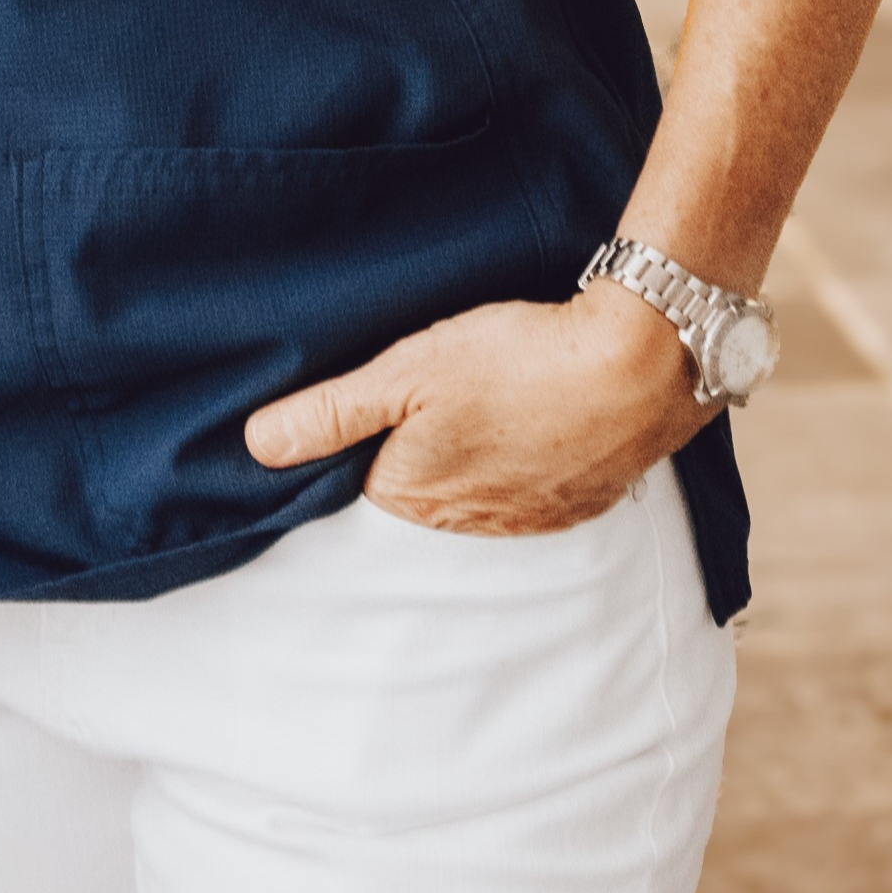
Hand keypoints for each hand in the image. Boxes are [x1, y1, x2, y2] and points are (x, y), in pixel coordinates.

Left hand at [241, 280, 704, 535]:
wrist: (637, 368)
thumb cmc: (513, 362)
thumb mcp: (405, 372)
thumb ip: (331, 412)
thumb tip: (254, 446)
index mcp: (412, 498)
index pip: (355, 488)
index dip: (348, 449)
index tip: (353, 413)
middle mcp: (465, 530)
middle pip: (414, 496)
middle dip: (407, 458)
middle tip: (418, 403)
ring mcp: (525, 523)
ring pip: (472, 497)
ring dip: (466, 462)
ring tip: (472, 410)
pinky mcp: (573, 505)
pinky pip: (524, 496)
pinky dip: (516, 466)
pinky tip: (521, 424)